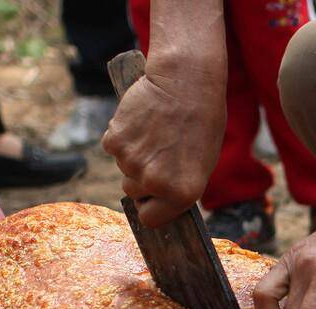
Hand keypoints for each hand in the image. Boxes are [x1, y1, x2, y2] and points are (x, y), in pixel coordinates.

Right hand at [101, 66, 224, 226]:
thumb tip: (160, 203)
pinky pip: (113, 148)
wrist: (185, 83)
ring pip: (124, 169)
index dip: (151, 206)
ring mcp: (132, 163)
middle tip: (159, 151)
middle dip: (142, 177)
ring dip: (134, 155)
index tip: (153, 196)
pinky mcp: (115, 141)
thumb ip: (179, 187)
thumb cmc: (201, 121)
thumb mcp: (202, 164)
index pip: (150, 219)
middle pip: (133, 193)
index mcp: (181, 194)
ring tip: (155, 133)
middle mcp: (155, 183)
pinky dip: (123, 137)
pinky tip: (142, 122)